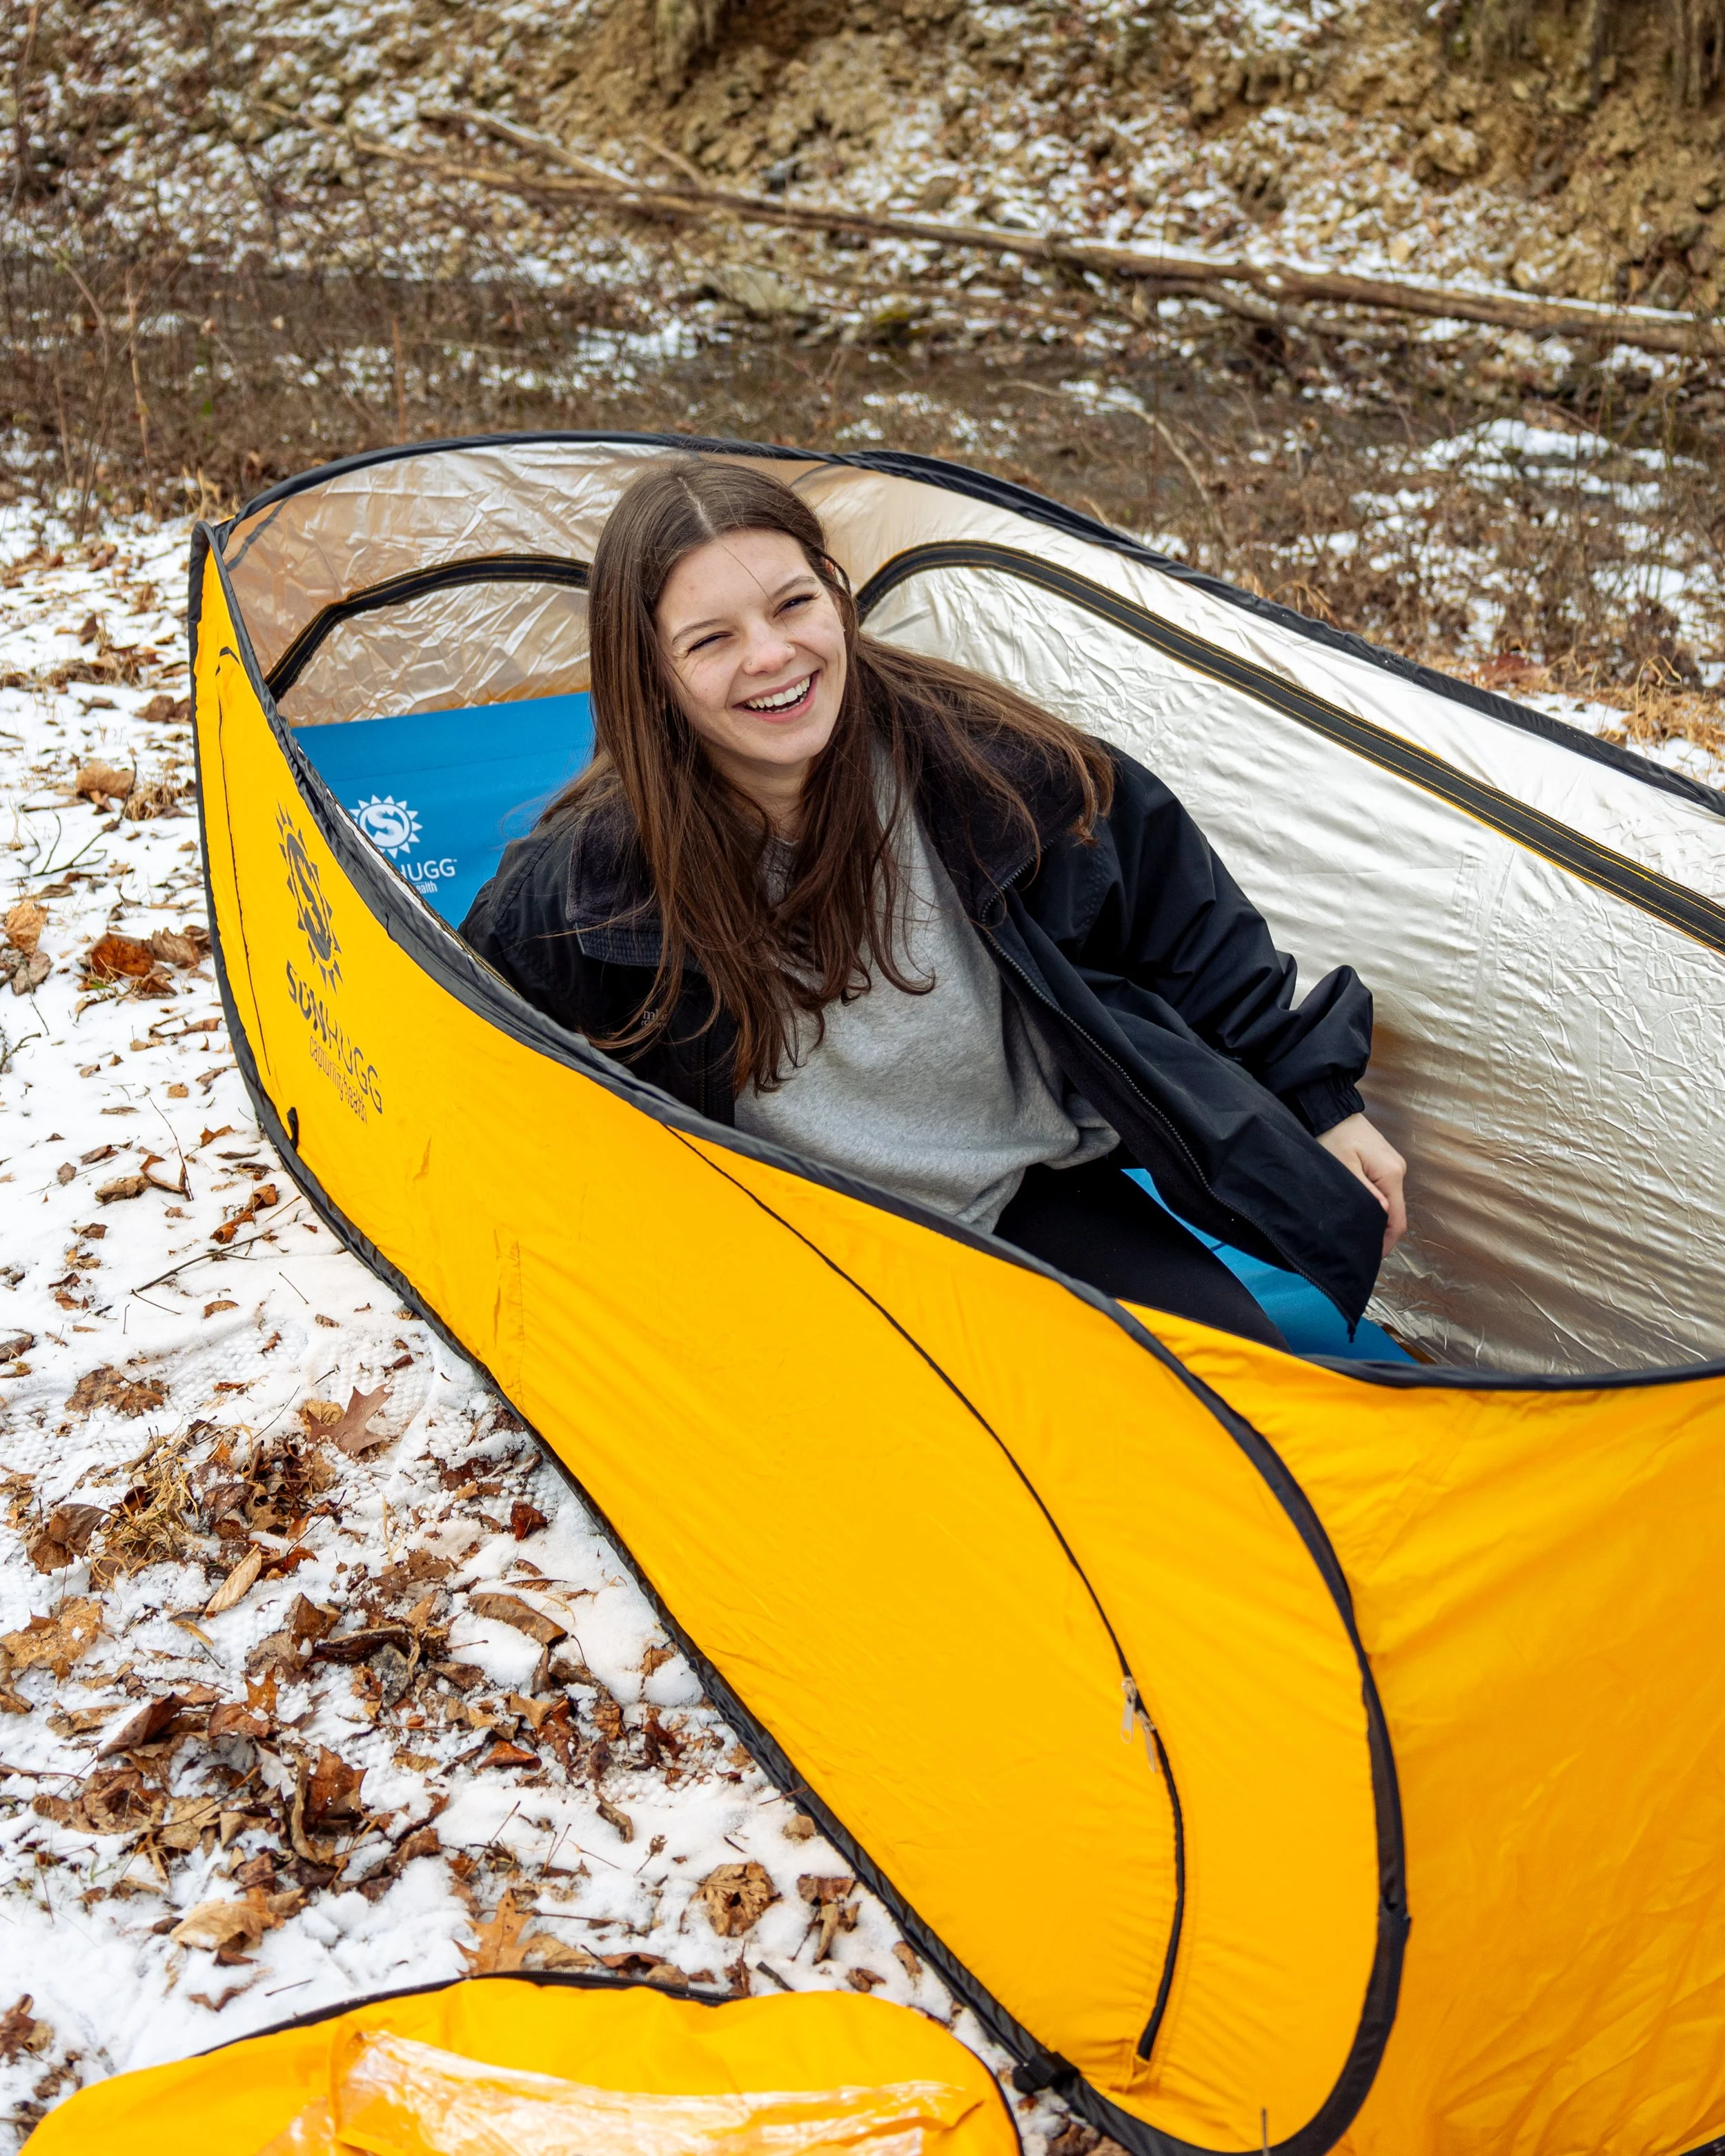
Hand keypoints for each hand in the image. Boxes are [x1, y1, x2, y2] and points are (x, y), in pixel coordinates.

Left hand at [1317, 1112, 1406, 1257]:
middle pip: (1395, 1213)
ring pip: (1390, 1203)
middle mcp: (1398, 1171)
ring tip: (1356, 1232)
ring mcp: (1393, 1166)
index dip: (1386, 1242)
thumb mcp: (1343, 1167)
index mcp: (1390, 1174)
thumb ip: (1363, 1192)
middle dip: (1380, 1233)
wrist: (1330, 1109)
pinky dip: (1375, 1205)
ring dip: (1377, 1218)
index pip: (1397, 1219)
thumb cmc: (1332, 1136)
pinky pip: (1384, 1191)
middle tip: (1358, 1247)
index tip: (1369, 1256)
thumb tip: (1381, 1214)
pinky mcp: (1384, 1163)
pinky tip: (1360, 1212)